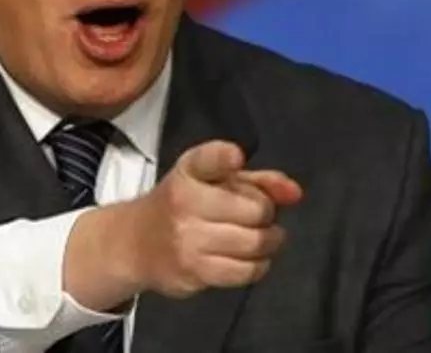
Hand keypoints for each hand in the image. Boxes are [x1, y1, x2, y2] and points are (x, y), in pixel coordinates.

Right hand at [63, 140, 302, 309]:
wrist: (135, 243)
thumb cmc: (183, 205)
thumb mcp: (213, 181)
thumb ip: (259, 181)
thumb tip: (295, 193)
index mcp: (188, 173)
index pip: (209, 159)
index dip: (226, 158)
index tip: (236, 159)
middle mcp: (185, 203)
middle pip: (255, 210)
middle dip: (266, 213)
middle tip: (259, 216)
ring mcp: (188, 240)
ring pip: (255, 243)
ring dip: (269, 241)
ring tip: (262, 237)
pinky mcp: (194, 272)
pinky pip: (246, 272)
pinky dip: (258, 265)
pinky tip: (251, 258)